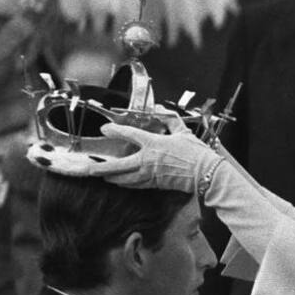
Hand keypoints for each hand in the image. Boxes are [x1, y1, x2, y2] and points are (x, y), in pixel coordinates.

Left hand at [87, 121, 216, 193]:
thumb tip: (160, 109)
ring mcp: (150, 175)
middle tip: (89, 169)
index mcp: (153, 143)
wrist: (205, 173)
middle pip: (118, 166)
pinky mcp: (155, 184)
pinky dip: (126, 183)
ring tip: (102, 176)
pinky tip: (120, 182)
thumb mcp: (183, 131)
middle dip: (102, 168)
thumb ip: (170, 119)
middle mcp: (147, 160)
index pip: (129, 135)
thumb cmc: (196, 152)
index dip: (115, 130)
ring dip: (112, 177)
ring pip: (124, 178)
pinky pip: (136, 185)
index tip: (105, 129)